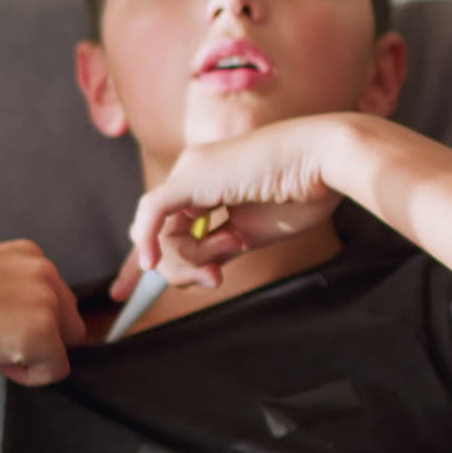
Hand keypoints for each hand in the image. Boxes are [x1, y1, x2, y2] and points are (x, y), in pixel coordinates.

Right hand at [0, 240, 86, 386]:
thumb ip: (18, 290)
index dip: (23, 322)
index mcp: (29, 253)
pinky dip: (26, 376)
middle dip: (36, 339)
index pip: (57, 302)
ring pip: (63, 348)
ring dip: (30, 357)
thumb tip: (45, 321)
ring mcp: (46, 297)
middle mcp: (44, 268)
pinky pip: (55, 371)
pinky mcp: (43, 329)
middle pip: (69, 325)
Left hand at [112, 115, 340, 297]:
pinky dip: (149, 240)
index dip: (153, 258)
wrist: (323, 161)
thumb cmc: (302, 192)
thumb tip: (198, 269)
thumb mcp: (254, 232)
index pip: (168, 224)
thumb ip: (221, 248)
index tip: (127, 291)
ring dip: (189, 257)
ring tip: (228, 251)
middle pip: (163, 233)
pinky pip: (153, 212)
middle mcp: (195, 173)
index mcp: (211, 184)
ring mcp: (191, 171)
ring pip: (161, 229)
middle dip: (179, 267)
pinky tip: (151, 263)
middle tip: (214, 279)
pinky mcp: (192, 176)